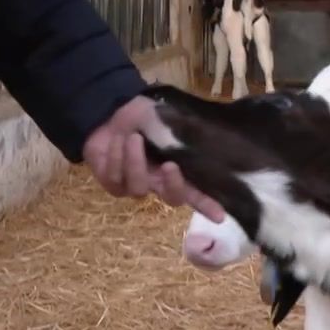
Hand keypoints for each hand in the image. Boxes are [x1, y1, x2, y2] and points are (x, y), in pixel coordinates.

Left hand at [82, 95, 224, 221]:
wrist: (108, 113)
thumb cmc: (141, 117)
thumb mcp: (162, 118)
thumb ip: (177, 129)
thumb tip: (196, 131)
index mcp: (175, 169)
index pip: (196, 190)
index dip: (208, 205)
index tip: (220, 216)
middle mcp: (158, 183)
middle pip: (172, 198)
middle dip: (173, 185)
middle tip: (170, 166)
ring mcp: (134, 187)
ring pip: (139, 188)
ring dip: (135, 160)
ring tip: (133, 137)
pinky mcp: (112, 185)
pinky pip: (115, 177)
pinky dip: (115, 155)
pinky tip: (115, 139)